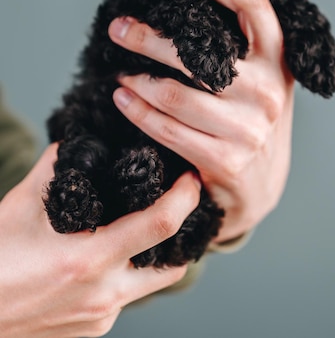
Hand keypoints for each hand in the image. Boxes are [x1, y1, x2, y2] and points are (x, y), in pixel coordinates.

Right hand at [0, 144, 200, 337]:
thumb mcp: (22, 204)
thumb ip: (57, 165)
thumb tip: (80, 137)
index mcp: (88, 259)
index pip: (160, 225)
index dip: (184, 198)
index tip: (191, 179)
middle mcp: (103, 294)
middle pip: (174, 265)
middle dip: (185, 232)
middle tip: (182, 203)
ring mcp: (101, 316)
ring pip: (152, 283)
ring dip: (160, 255)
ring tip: (154, 225)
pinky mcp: (95, 328)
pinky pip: (127, 297)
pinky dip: (129, 273)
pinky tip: (116, 254)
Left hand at [109, 0, 294, 243]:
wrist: (263, 186)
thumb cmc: (253, 119)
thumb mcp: (261, 78)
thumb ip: (239, 48)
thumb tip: (179, 9)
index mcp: (277, 59)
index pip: (252, 5)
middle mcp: (267, 90)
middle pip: (195, 53)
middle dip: (146, 38)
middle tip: (118, 29)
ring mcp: (248, 128)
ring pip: (173, 94)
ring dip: (136, 80)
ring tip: (118, 72)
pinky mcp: (225, 159)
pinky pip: (167, 129)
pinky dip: (137, 112)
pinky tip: (123, 100)